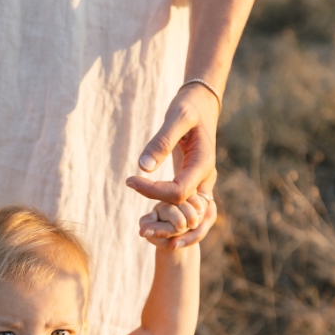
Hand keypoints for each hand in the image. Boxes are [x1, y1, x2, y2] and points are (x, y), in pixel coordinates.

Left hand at [126, 82, 220, 244]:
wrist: (203, 104)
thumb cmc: (189, 107)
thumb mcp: (177, 117)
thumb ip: (161, 141)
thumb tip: (143, 167)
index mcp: (203, 165)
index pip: (178, 192)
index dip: (153, 191)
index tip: (130, 180)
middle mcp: (205, 178)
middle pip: (184, 209)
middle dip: (162, 219)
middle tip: (137, 223)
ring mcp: (201, 182)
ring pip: (190, 215)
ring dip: (170, 227)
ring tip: (144, 230)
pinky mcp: (193, 182)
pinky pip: (185, 207)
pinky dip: (170, 215)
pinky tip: (152, 219)